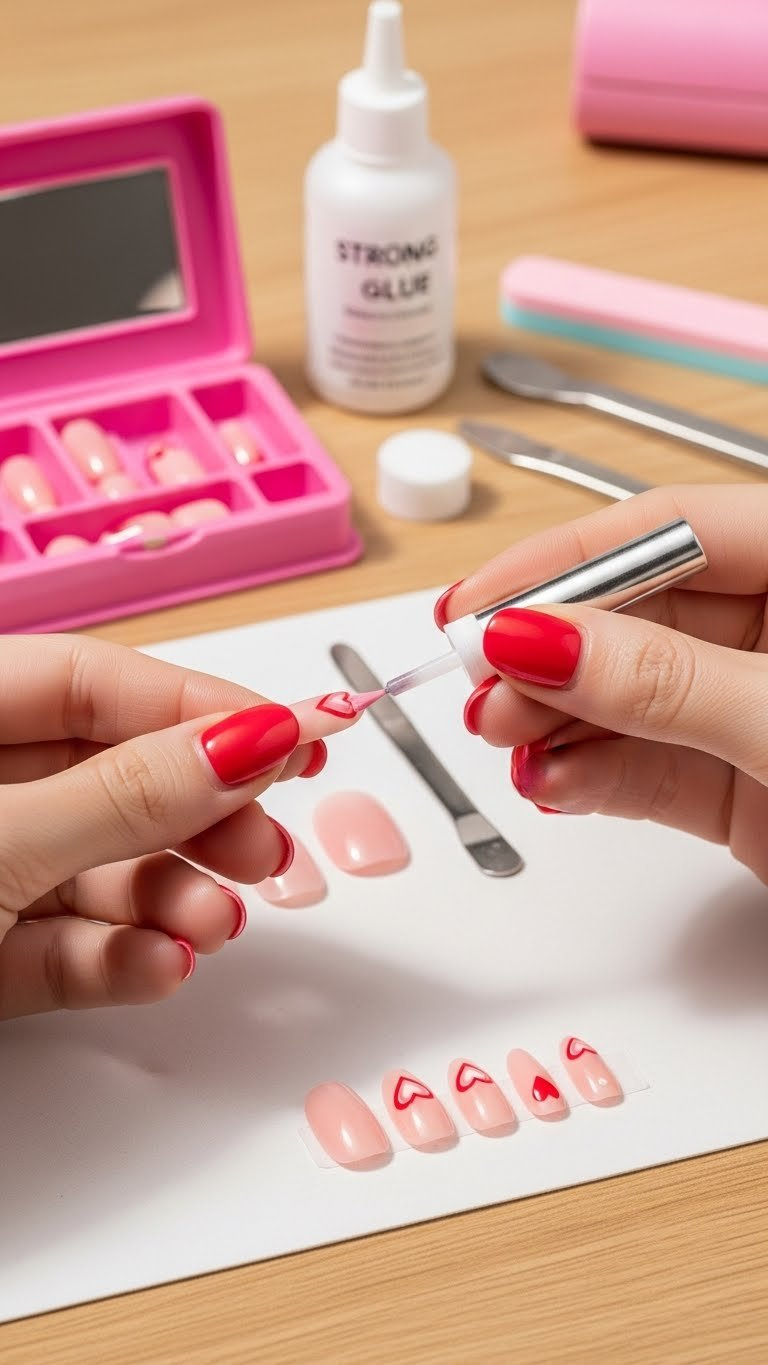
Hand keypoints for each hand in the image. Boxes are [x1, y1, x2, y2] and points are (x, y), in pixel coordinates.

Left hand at [0, 634, 319, 1018]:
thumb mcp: (1, 841)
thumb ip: (124, 797)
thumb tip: (249, 742)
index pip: (89, 680)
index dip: (197, 703)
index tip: (297, 732)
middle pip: (105, 776)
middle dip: (196, 815)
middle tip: (264, 846)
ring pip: (90, 871)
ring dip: (166, 901)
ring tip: (213, 925)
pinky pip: (58, 947)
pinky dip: (116, 959)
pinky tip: (160, 966)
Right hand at [438, 485, 767, 884]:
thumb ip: (664, 680)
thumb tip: (539, 640)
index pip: (666, 531)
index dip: (564, 561)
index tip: (477, 601)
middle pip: (632, 617)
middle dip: (546, 652)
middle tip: (480, 683)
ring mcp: (749, 711)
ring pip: (627, 699)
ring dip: (555, 720)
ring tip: (506, 738)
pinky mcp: (739, 787)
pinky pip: (647, 770)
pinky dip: (592, 777)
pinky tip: (553, 781)